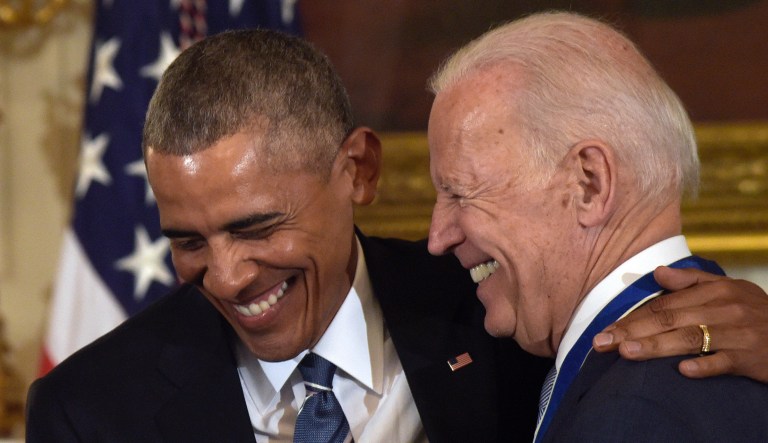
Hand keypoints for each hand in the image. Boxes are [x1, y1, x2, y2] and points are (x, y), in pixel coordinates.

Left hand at [592, 266, 767, 381]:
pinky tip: (682, 371)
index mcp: (714, 291)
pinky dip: (704, 365)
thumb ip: (692, 281)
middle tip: (602, 342)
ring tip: (626, 352)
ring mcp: (738, 333)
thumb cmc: (755, 312)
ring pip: (689, 339)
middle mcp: (724, 308)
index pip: (663, 305)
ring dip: (655, 346)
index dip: (631, 317)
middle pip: (669, 320)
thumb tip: (658, 273)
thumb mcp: (728, 290)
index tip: (605, 329)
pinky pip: (724, 361)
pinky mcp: (751, 357)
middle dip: (631, 331)